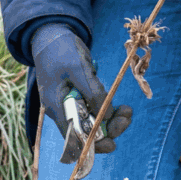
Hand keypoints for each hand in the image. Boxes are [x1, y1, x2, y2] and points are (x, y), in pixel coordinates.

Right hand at [31, 24, 131, 160]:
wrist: (52, 35)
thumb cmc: (61, 50)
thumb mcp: (78, 69)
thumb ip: (93, 92)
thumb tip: (108, 115)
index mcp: (57, 107)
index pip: (73, 138)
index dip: (92, 145)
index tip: (112, 143)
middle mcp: (64, 111)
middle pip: (87, 132)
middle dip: (109, 130)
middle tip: (126, 118)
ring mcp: (72, 104)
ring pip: (94, 122)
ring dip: (113, 120)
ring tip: (128, 111)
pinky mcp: (80, 97)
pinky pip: (96, 110)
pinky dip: (110, 110)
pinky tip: (123, 107)